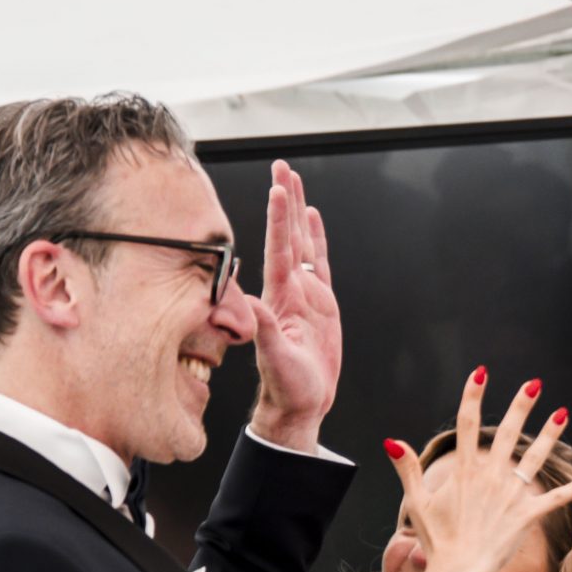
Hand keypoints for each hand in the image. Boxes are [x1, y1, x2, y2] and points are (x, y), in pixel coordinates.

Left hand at [250, 160, 341, 449]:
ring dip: (297, 212)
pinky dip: (315, 239)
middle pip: (288, 235)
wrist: (299, 404)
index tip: (277, 188)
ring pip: (302, 243)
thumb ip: (266, 329)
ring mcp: (304, 294)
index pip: (279, 249)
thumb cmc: (286, 387)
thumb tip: (251, 299)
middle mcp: (289, 290)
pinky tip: (312, 218)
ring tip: (294, 181)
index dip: (279, 218)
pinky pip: (319, 263)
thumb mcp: (275, 359)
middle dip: (286, 201)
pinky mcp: (320, 304)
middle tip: (282, 167)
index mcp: (279, 298)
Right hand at [386, 368, 571, 571]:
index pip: (467, 424)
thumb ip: (407, 469)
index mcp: (464, 472)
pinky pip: (556, 499)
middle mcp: (491, 477)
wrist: (458, 571)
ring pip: (535, 458)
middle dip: (521, 406)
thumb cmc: (436, 539)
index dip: (472, 395)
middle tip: (534, 385)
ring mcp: (511, 495)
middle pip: (507, 433)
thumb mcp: (417, 503)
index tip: (480, 373)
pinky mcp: (528, 515)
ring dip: (550, 434)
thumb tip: (391, 441)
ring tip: (563, 413)